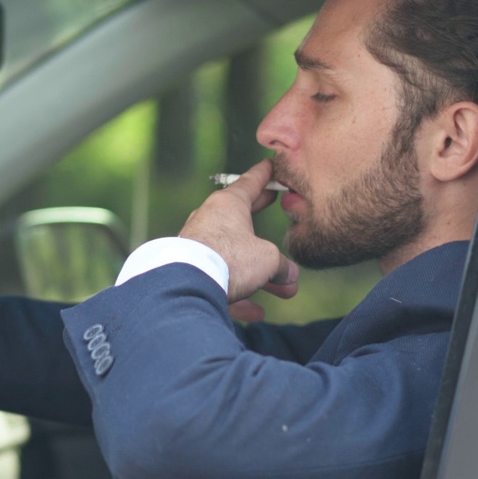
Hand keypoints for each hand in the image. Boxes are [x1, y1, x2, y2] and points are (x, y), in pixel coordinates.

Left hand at [179, 160, 297, 320]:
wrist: (188, 284)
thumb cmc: (229, 259)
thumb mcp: (267, 259)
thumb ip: (281, 266)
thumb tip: (289, 277)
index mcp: (229, 205)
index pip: (251, 183)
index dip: (264, 175)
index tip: (269, 165)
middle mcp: (210, 220)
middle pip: (242, 217)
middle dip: (262, 218)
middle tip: (271, 201)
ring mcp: (198, 246)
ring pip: (235, 257)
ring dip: (260, 275)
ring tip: (283, 290)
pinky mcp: (191, 270)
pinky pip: (221, 281)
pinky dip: (239, 295)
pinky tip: (254, 313)